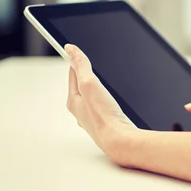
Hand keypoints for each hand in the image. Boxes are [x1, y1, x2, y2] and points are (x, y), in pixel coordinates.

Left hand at [65, 44, 134, 163]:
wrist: (120, 141)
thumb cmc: (104, 117)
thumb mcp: (90, 84)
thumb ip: (81, 65)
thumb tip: (71, 49)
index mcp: (73, 101)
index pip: (73, 75)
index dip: (77, 62)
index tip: (80, 53)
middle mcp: (81, 112)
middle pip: (83, 87)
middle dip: (88, 76)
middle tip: (92, 65)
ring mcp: (95, 119)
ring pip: (94, 99)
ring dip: (98, 90)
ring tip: (103, 82)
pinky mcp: (108, 124)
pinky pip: (105, 108)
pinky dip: (107, 101)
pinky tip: (114, 102)